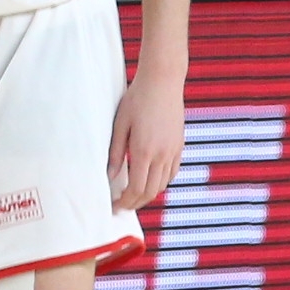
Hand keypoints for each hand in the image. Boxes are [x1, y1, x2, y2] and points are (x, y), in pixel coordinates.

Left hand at [108, 68, 186, 212]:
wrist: (163, 82)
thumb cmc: (137, 99)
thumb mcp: (120, 125)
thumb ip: (115, 153)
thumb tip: (110, 176)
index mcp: (144, 150)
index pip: (136, 188)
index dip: (125, 201)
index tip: (115, 206)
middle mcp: (162, 154)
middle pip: (151, 191)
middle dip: (136, 203)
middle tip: (122, 206)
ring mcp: (173, 151)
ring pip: (163, 184)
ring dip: (148, 194)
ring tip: (134, 195)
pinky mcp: (179, 146)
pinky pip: (172, 172)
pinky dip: (161, 182)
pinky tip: (150, 180)